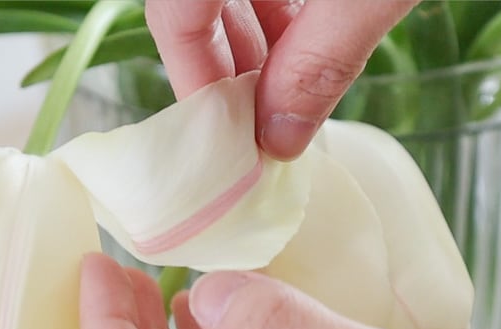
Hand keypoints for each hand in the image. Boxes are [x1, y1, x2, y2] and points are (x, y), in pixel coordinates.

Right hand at [145, 0, 418, 159]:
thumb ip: (325, 55)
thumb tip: (281, 139)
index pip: (175, 15)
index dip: (194, 82)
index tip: (225, 143)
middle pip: (195, 8)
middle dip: (228, 72)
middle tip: (260, 133)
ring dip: (259, 47)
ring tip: (292, 100)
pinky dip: (285, 16)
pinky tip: (313, 49)